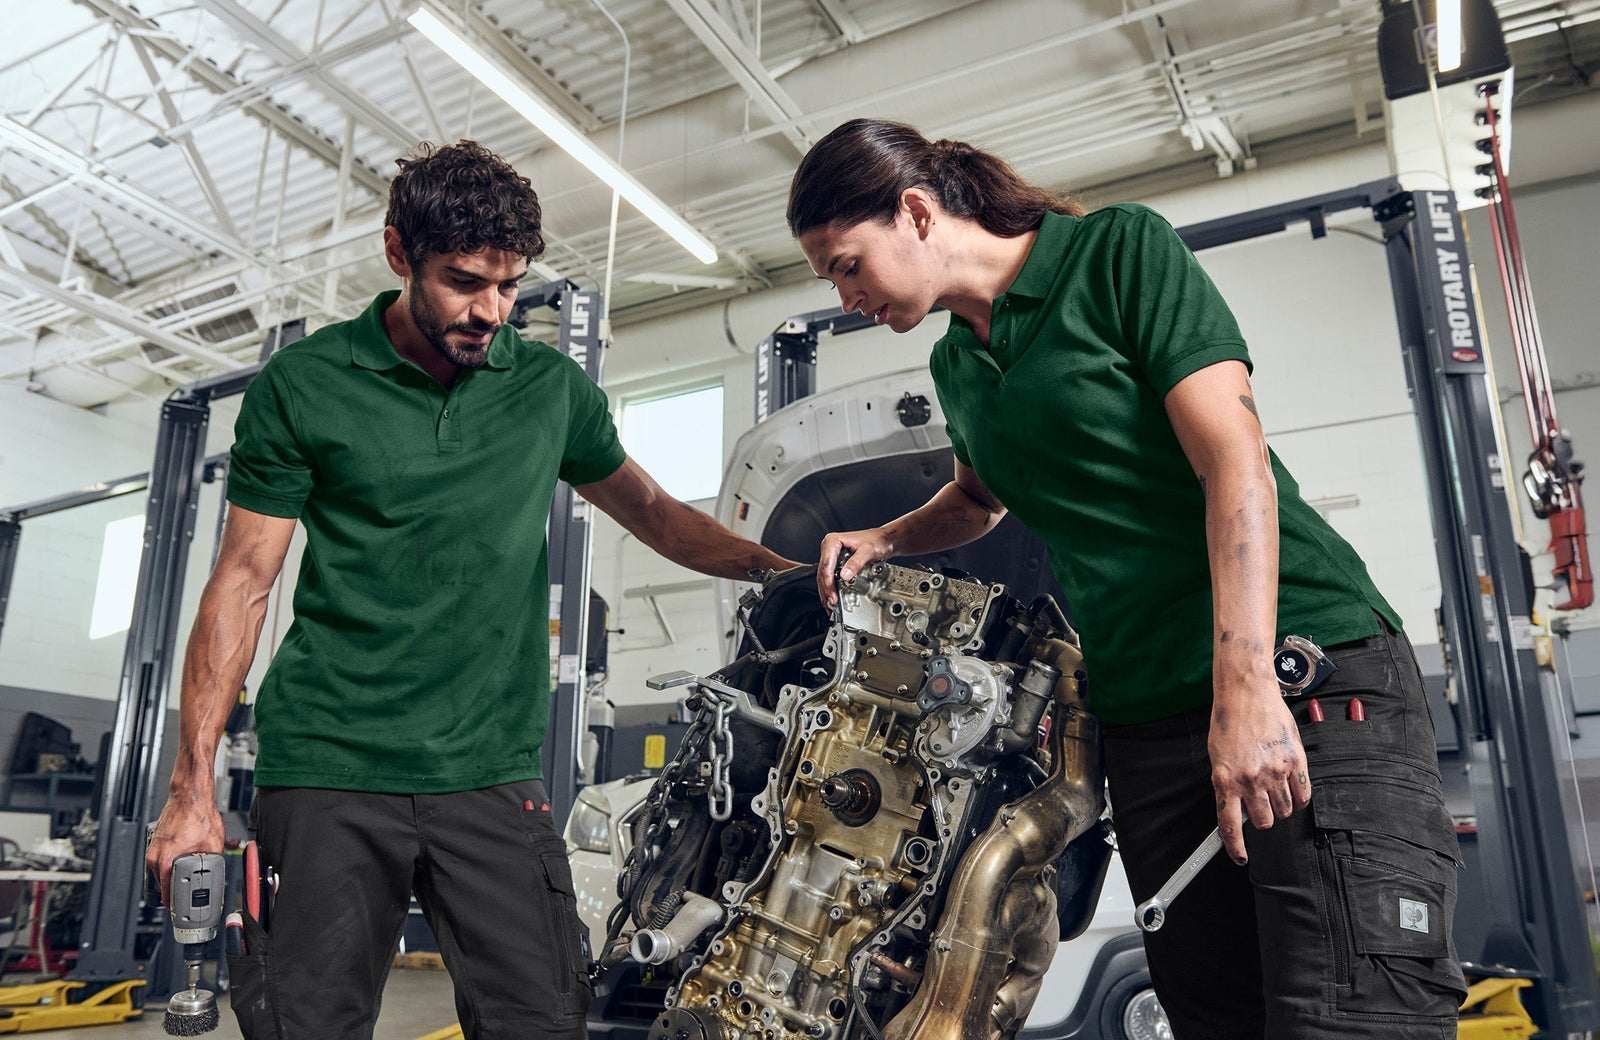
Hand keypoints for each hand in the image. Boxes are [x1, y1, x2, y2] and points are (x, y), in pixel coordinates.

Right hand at [145, 788, 224, 905]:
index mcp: (165, 860)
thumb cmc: (198, 814)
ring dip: (173, 876)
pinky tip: (182, 862)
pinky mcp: (156, 842)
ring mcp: (154, 848)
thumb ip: (213, 863)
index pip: (165, 892)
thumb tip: (218, 876)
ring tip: (187, 877)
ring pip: (160, 872)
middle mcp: (155, 856)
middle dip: (175, 890)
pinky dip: (170, 864)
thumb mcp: (213, 844)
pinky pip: (160, 860)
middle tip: (188, 896)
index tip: (182, 909)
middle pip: (162, 884)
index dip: (175, 903)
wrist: (190, 795)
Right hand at [817, 528, 894, 605]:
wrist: (882, 540)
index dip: (828, 582)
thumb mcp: (868, 551)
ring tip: (831, 605)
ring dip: (827, 592)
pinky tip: (833, 597)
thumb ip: (856, 562)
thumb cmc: (876, 541)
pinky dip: (831, 588)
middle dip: (827, 590)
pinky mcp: (835, 563)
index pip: (826, 565)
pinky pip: (830, 577)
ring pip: (823, 577)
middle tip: (833, 603)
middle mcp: (829, 548)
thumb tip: (845, 575)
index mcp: (833, 541)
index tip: (833, 594)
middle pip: (823, 572)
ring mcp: (831, 556)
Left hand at [1208, 688, 1310, 864]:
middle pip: (1264, 822)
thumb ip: (1228, 785)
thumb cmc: (1229, 722)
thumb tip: (1237, 811)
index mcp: (1225, 779)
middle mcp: (1250, 779)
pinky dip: (1299, 798)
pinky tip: (1291, 790)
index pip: (1230, 825)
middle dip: (1262, 818)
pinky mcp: (1295, 761)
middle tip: (1260, 802)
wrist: (1246, 692)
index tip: (1239, 857)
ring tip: (1273, 787)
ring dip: (1280, 806)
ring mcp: (1275, 771)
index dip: (1235, 847)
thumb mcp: (1218, 757)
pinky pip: (1303, 796)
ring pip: (1284, 811)